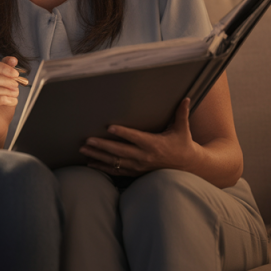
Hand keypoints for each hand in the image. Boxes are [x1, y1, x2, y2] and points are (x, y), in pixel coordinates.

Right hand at [0, 56, 22, 149]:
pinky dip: (2, 99)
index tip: (15, 73)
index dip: (1, 66)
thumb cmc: (3, 104)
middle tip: (16, 84)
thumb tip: (12, 59)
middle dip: (4, 79)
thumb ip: (8, 71)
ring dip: (4, 90)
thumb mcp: (8, 85)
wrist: (0, 124)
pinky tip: (12, 101)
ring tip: (15, 94)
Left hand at [79, 98, 201, 176]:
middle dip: (102, 146)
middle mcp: (144, 157)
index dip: (123, 133)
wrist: (187, 166)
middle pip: (120, 151)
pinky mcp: (136, 172)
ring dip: (98, 156)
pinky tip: (90, 163)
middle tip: (87, 140)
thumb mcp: (183, 129)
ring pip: (115, 162)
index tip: (110, 127)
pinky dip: (103, 168)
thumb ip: (181, 114)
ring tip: (84, 150)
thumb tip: (186, 98)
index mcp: (154, 145)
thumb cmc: (182, 144)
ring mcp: (138, 166)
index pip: (135, 138)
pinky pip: (117, 171)